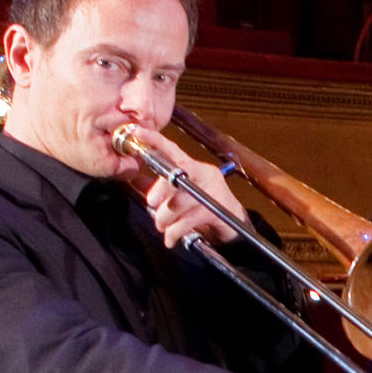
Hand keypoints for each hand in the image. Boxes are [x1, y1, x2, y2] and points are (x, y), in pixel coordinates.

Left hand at [129, 130, 239, 248]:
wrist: (234, 228)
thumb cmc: (204, 210)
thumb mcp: (183, 195)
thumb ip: (163, 188)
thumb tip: (136, 180)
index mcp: (195, 167)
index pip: (173, 150)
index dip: (155, 140)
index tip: (137, 133)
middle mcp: (205, 174)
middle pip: (179, 173)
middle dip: (161, 189)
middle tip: (151, 203)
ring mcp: (213, 192)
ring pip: (180, 201)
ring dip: (165, 218)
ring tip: (162, 226)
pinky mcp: (217, 210)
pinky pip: (188, 220)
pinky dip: (175, 232)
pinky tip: (170, 239)